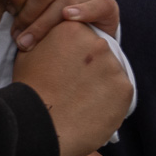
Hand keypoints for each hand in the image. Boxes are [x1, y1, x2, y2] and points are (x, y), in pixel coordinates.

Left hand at [0, 0, 119, 50]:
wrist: (58, 57)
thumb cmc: (29, 29)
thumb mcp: (5, 9)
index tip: (7, 10)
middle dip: (26, 12)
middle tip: (17, 32)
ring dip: (43, 24)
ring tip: (29, 43)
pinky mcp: (105, 7)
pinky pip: (99, 4)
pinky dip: (83, 11)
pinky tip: (68, 19)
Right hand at [14, 21, 131, 155]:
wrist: (38, 126)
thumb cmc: (30, 91)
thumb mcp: (30, 52)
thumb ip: (49, 40)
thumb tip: (56, 41)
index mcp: (73, 29)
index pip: (84, 38)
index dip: (76, 56)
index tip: (67, 71)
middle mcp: (97, 43)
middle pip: (99, 54)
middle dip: (90, 69)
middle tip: (74, 89)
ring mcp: (113, 66)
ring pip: (111, 74)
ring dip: (101, 86)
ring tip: (81, 103)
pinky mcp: (125, 88)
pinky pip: (120, 94)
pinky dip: (110, 103)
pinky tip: (91, 111)